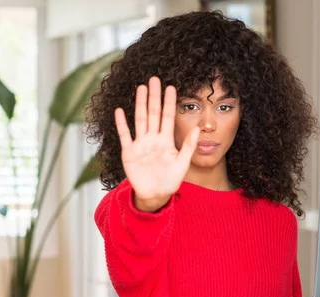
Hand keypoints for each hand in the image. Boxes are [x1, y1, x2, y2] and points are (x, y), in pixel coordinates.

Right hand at [115, 76, 198, 211]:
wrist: (155, 195)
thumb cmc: (170, 180)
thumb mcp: (183, 163)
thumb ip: (189, 146)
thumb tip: (200, 128)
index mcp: (166, 140)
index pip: (168, 117)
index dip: (169, 103)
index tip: (172, 87)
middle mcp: (152, 139)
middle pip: (153, 113)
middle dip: (154, 97)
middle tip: (155, 79)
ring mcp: (140, 144)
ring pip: (140, 120)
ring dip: (140, 104)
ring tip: (141, 88)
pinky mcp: (129, 153)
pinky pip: (125, 136)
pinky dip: (122, 124)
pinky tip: (120, 111)